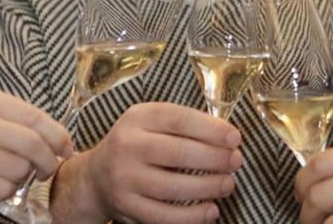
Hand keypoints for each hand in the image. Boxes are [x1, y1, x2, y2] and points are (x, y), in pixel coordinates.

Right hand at [0, 85, 72, 209]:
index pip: (34, 117)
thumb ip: (16, 121)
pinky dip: (7, 192)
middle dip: (48, 161)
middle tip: (46, 170)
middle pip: (31, 144)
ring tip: (11, 176)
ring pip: (18, 170)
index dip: (58, 136)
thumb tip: (60, 140)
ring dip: (23, 178)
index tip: (65, 149)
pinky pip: (2, 190)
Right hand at [50, 102, 241, 223]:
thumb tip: (227, 139)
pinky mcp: (127, 206)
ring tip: (227, 184)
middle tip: (235, 161)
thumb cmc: (137, 145)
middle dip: (214, 159)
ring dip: (208, 187)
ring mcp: (124, 178)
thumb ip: (183, 124)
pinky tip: (211, 210)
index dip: (211, 129)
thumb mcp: (151, 122)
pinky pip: (164, 216)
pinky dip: (192, 216)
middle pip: (178, 153)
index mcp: (137, 118)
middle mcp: (127, 146)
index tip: (234, 138)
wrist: (96, 177)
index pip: (178, 119)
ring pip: (173, 187)